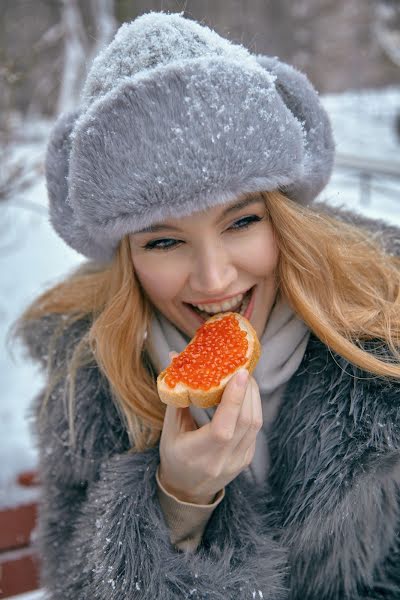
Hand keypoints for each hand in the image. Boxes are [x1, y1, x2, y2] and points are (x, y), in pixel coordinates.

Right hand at [158, 351, 262, 503]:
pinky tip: (245, 394)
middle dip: (247, 390)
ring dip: (252, 396)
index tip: (240, 373)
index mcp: (199, 455)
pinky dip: (252, 407)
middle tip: (241, 366)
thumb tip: (175, 357)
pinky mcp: (248, 458)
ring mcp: (239, 461)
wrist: (187, 490)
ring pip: (255, 424)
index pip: (223, 428)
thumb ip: (177, 394)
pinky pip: (255, 428)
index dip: (234, 399)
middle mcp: (223, 461)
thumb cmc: (174, 455)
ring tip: (244, 377)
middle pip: (245, 421)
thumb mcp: (169, 428)